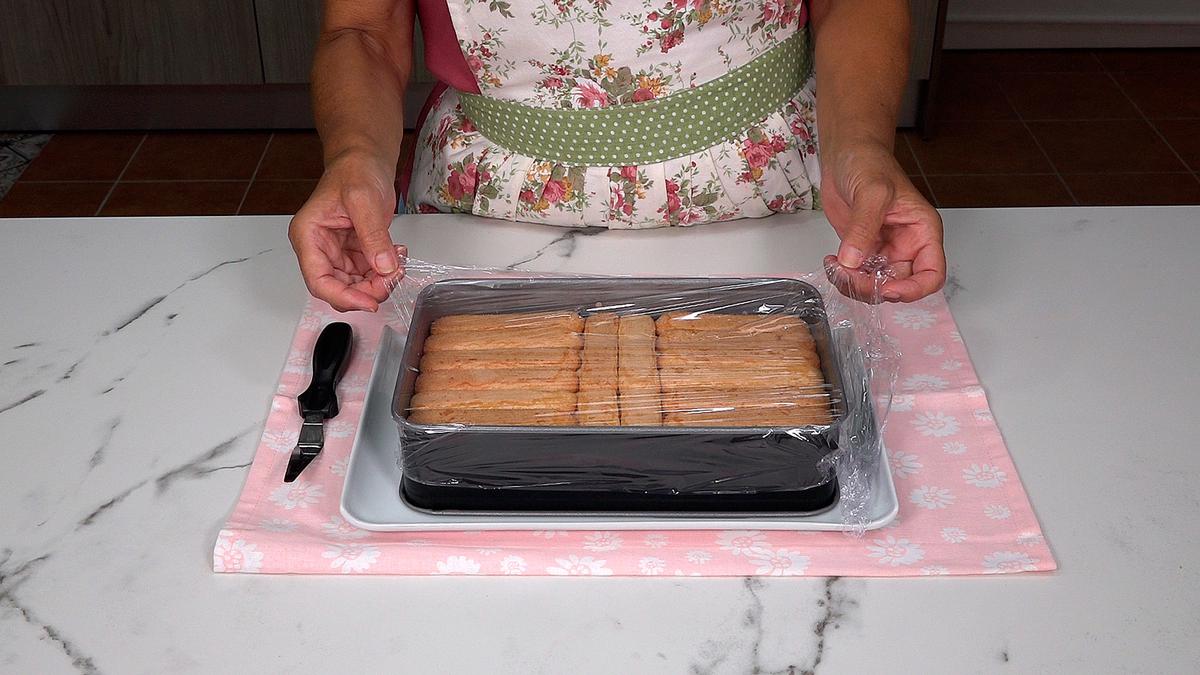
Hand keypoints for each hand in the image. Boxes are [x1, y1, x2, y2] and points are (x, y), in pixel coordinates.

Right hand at [289, 152, 404, 311]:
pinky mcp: (355, 252)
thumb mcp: (364, 200)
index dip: (344, 297)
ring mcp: (337, 252)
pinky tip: (397, 255)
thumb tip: (383, 266)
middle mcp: (319, 248)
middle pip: (339, 287)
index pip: (319, 281)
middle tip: (393, 277)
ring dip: (380, 281)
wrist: (365, 159)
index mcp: (308, 236)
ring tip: (399, 261)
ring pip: (357, 285)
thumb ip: (373, 235)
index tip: (369, 302)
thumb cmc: (354, 169)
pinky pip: (369, 273)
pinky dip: (385, 271)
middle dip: (368, 289)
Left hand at [820, 140, 945, 301]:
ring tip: (836, 266)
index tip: (888, 290)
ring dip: (854, 284)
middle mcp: (906, 245)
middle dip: (872, 288)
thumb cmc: (870, 163)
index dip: (914, 290)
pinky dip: (843, 276)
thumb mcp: (872, 191)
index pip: (932, 273)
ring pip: (874, 285)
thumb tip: (853, 259)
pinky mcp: (862, 250)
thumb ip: (863, 227)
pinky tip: (832, 261)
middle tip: (849, 275)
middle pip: (898, 285)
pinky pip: (856, 275)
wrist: (846, 156)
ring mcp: (883, 249)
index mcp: (922, 231)